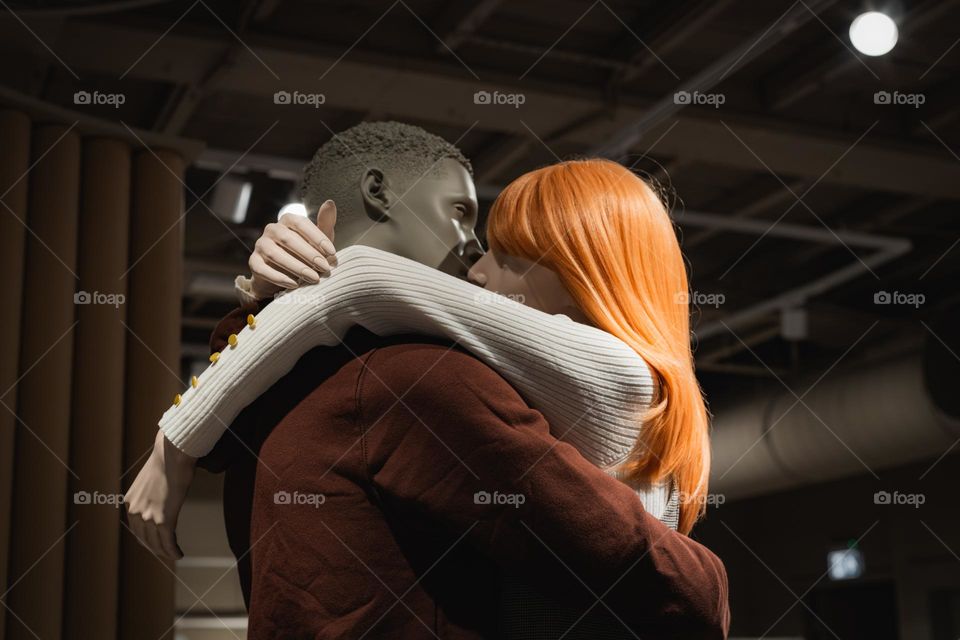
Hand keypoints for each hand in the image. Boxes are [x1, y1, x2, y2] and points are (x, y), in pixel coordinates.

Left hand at [124, 429, 196, 558]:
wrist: (173, 453)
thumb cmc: (167, 461)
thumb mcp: (151, 479)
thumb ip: (151, 492)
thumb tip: (161, 494)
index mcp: (130, 502)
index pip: (136, 529)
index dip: (146, 540)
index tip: (155, 544)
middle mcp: (135, 512)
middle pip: (144, 539)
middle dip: (155, 549)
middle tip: (165, 553)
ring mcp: (148, 517)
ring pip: (156, 543)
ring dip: (165, 552)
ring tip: (174, 555)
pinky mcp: (163, 519)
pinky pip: (168, 541)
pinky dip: (173, 551)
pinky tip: (179, 554)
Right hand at [249, 200, 337, 299]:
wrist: (285, 276)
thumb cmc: (305, 254)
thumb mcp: (318, 241)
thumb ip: (324, 223)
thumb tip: (330, 202)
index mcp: (287, 220)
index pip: (301, 223)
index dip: (317, 238)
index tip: (332, 253)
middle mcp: (272, 229)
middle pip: (288, 239)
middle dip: (309, 255)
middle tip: (325, 268)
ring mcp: (261, 245)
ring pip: (276, 254)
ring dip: (297, 267)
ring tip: (313, 278)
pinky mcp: (254, 262)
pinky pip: (263, 269)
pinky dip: (279, 278)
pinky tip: (294, 285)